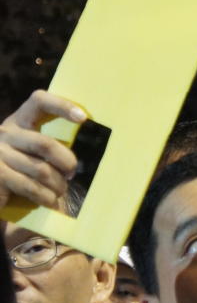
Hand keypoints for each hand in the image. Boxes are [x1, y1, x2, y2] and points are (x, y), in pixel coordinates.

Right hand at [0, 91, 84, 211]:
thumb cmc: (18, 166)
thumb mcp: (29, 147)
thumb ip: (47, 143)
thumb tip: (80, 145)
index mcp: (19, 120)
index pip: (39, 101)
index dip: (62, 105)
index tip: (83, 118)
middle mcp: (6, 132)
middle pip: (45, 144)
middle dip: (65, 161)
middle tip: (72, 173)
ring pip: (41, 170)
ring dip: (57, 184)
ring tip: (60, 191)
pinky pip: (30, 187)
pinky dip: (45, 197)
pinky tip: (50, 201)